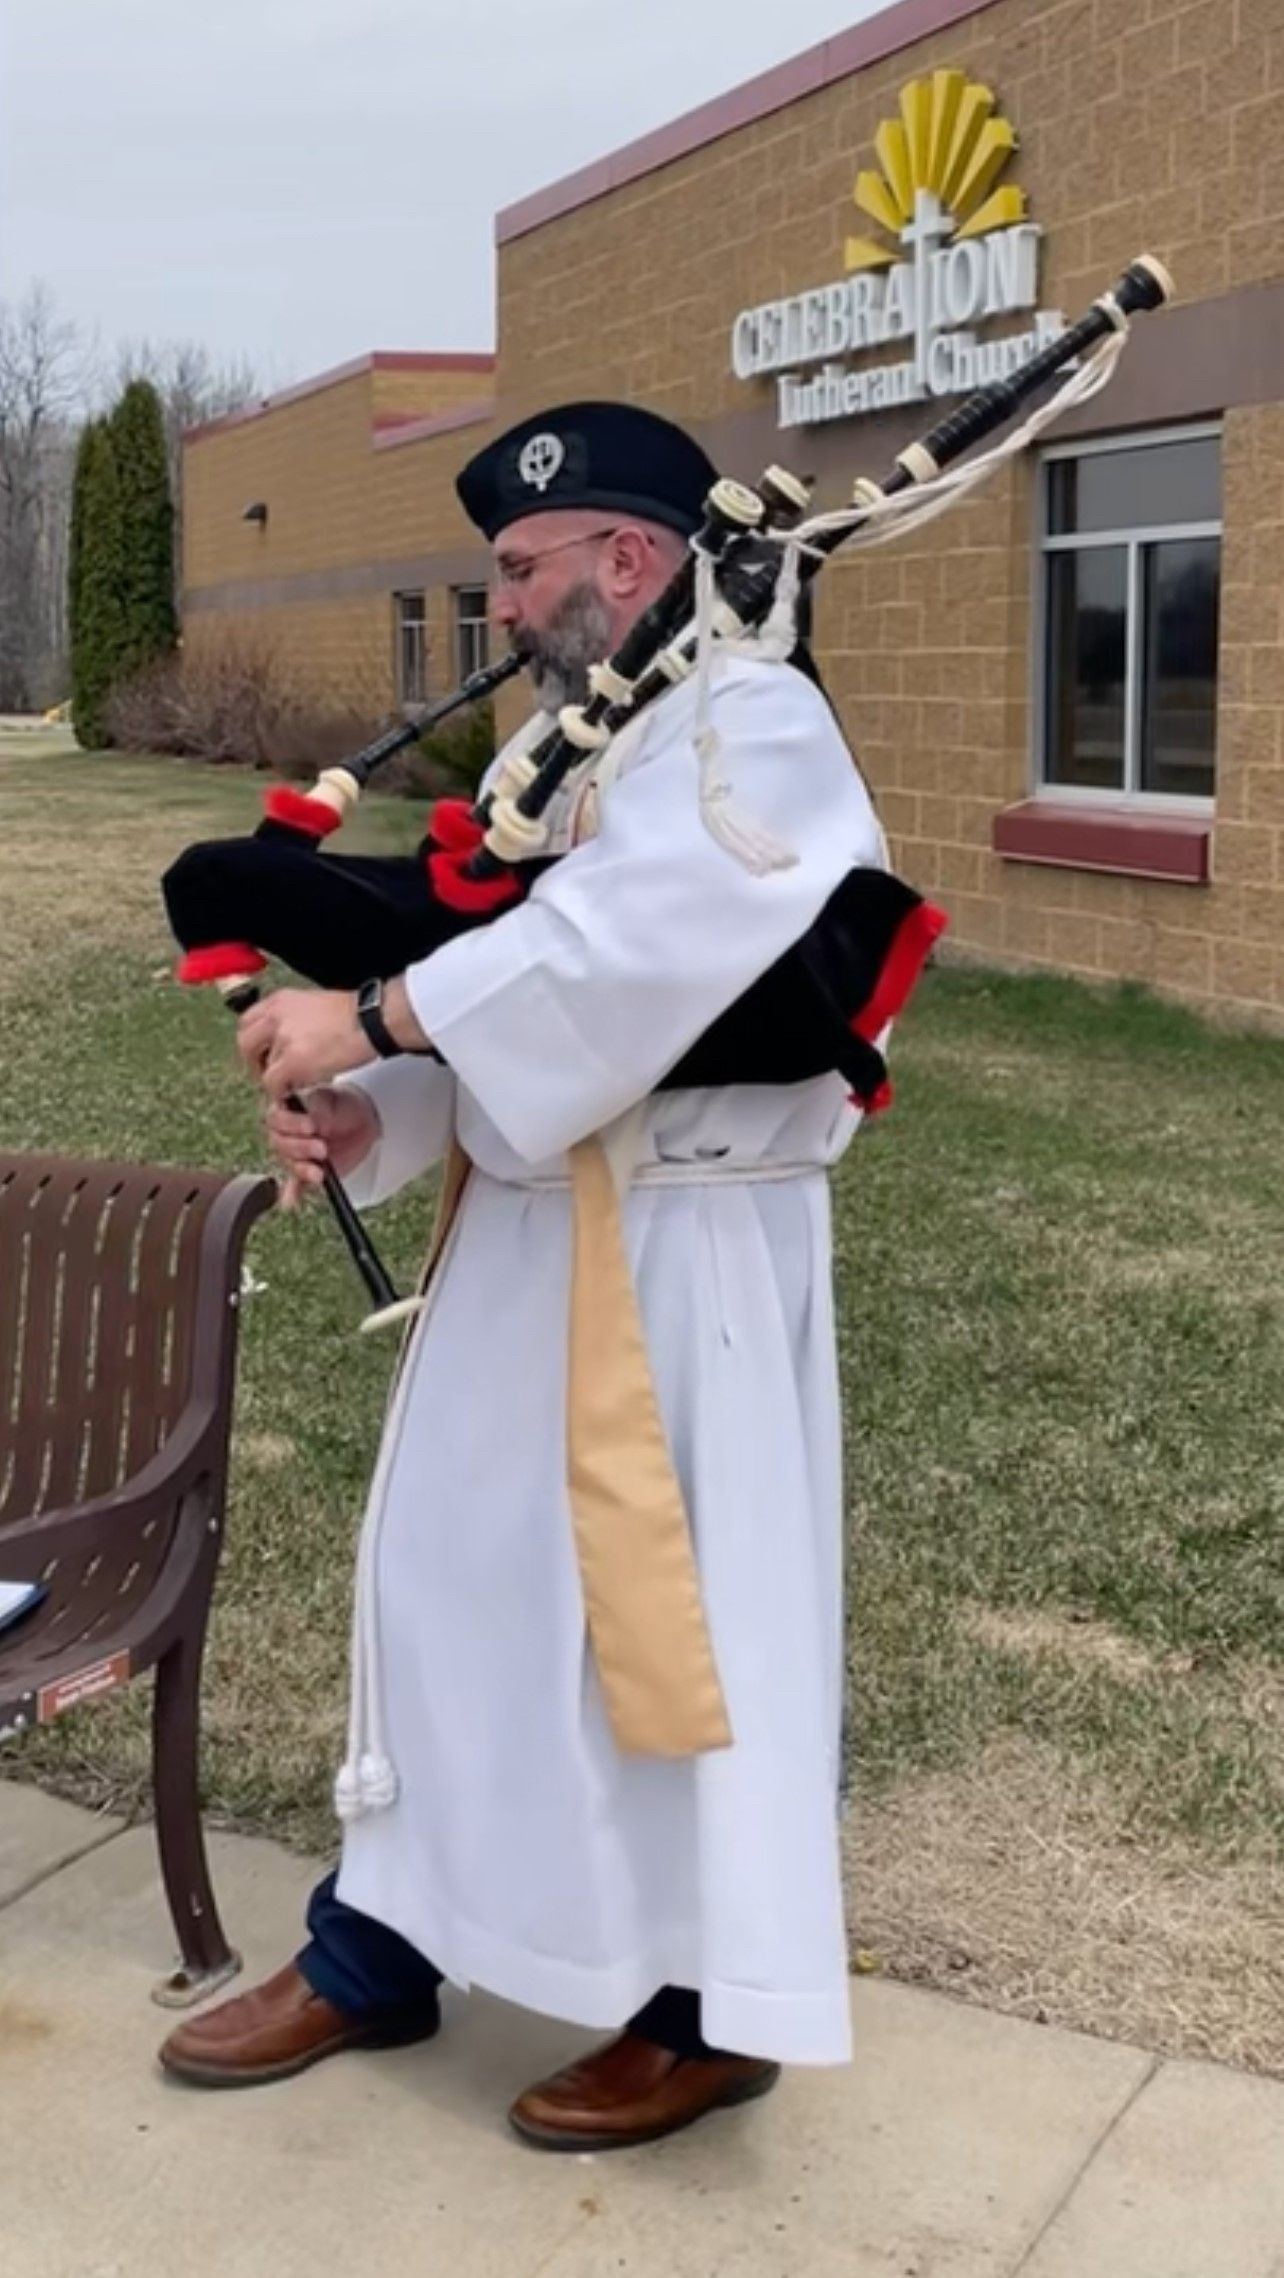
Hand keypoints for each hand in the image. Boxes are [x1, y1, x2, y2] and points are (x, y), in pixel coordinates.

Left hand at [236, 988, 374, 1101]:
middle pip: (245, 1043)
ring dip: (274, 1078)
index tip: (259, 1053)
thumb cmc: (355, 1014)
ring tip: (291, 1083)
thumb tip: (289, 1036)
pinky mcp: (293, 1061)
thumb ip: (295, 1017)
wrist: (372, 1020)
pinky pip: (274, 1084)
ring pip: (262, 1067)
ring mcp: (283, 1039)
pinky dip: (281, 1092)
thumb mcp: (314, 1004)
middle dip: (253, 1062)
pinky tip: (295, 1092)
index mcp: (281, 1000)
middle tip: (265, 1074)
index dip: (252, 1041)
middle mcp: (276, 1016)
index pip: (248, 1021)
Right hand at [267, 1088, 379, 1210]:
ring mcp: (295, 1153)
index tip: (312, 1127)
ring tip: (320, 1173)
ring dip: (302, 1169)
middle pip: (279, 1143)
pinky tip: (292, 1202)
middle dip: (301, 1147)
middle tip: (322, 1148)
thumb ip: (318, 1110)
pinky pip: (295, 1184)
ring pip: (289, 1163)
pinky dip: (293, 1194)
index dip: (291, 1124)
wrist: (360, 1120)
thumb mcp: (332, 1101)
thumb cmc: (341, 1104)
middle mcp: (285, 1133)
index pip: (277, 1118)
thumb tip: (312, 1122)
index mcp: (286, 1109)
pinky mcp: (305, 1171)